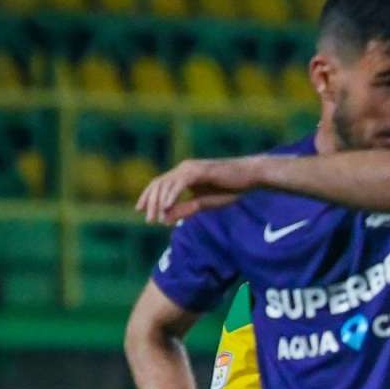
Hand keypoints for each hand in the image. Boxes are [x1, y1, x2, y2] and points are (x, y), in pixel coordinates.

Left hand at [136, 157, 263, 225]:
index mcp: (183, 174)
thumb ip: (185, 209)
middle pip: (158, 184)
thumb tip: (165, 220)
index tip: (140, 210)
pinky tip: (167, 207)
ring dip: (159, 202)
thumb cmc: (229, 189)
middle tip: (148, 220)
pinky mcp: (198, 171)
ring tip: (156, 217)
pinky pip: (180, 184)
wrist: (249, 177)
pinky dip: (172, 196)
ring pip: (167, 184)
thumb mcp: (203, 203)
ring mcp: (190, 168)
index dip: (148, 197)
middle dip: (150, 202)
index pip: (159, 184)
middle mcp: (183, 169)